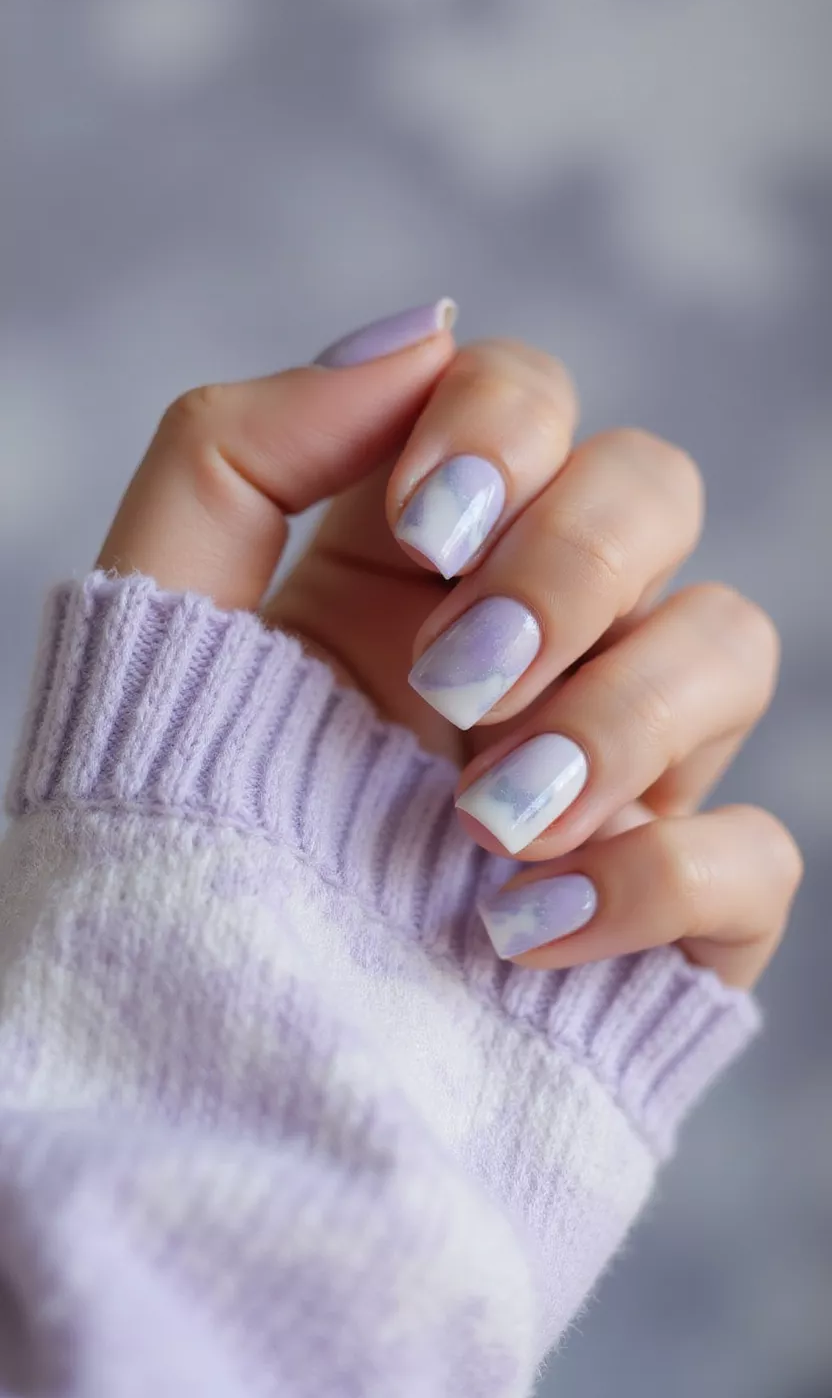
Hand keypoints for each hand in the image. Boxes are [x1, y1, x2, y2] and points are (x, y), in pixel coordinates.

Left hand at [98, 301, 801, 987]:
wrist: (203, 1078)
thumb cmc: (169, 848)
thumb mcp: (156, 624)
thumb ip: (239, 448)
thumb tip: (420, 331)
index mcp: (416, 564)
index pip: (532, 400)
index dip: (507, 428)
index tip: (424, 531)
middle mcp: (532, 642)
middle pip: (655, 491)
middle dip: (570, 572)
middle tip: (454, 687)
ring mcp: (614, 770)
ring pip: (732, 645)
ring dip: (615, 723)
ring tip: (483, 825)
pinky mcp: (671, 910)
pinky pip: (753, 852)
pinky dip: (653, 882)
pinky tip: (521, 937)